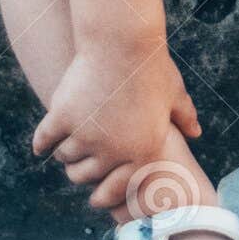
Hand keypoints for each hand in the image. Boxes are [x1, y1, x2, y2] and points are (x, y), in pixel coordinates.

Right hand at [32, 50, 199, 188]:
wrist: (124, 42)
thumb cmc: (152, 67)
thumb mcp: (174, 94)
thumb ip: (184, 117)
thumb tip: (197, 132)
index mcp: (143, 151)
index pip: (116, 188)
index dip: (104, 193)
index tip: (96, 197)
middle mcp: (113, 150)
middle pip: (85, 174)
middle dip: (82, 170)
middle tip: (79, 166)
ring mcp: (86, 135)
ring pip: (65, 156)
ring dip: (66, 153)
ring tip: (67, 147)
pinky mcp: (63, 118)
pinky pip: (45, 140)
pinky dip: (42, 143)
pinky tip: (41, 145)